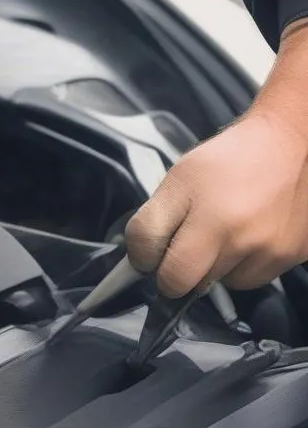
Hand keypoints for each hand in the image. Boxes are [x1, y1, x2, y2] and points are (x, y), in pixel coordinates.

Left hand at [126, 108, 307, 296]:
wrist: (289, 143)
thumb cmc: (229, 161)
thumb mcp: (176, 180)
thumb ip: (150, 224)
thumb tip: (139, 264)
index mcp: (208, 215)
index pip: (158, 264)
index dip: (147, 259)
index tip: (153, 249)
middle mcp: (240, 236)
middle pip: (183, 283)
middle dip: (175, 270)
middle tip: (184, 246)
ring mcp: (268, 250)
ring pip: (216, 284)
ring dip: (210, 268)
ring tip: (222, 231)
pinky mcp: (289, 257)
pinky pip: (246, 280)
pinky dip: (239, 266)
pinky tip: (244, 237)